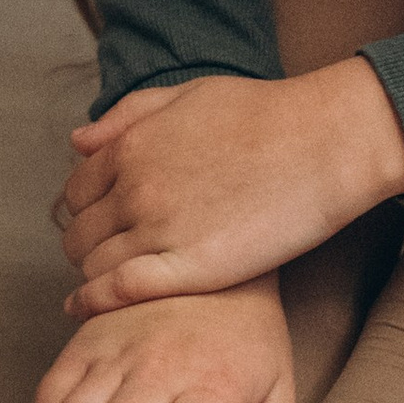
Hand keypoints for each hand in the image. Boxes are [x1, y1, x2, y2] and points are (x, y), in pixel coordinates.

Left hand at [58, 62, 403, 314]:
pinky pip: (117, 291)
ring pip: (94, 266)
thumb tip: (78, 141)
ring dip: (98, 273)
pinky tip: (88, 308)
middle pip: (80, 234)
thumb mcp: (190, 94)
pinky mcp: (188, 267)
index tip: (106, 220)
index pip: (76, 192)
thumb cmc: (267, 113)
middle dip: (90, 244)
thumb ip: (129, 115)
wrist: (328, 141)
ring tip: (121, 278)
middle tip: (116, 252)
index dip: (87, 210)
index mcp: (132, 146)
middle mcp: (135, 187)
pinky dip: (94, 301)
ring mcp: (159, 229)